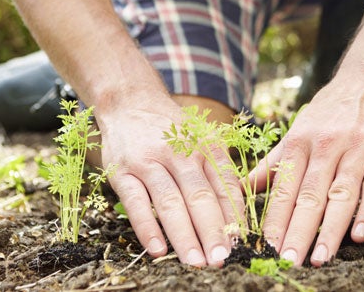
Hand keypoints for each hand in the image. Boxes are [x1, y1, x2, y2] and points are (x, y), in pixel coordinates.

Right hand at [94, 95, 242, 266]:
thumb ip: (218, 172)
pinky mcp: (122, 171)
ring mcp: (149, 162)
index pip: (225, 185)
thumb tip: (237, 217)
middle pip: (200, 196)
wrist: (130, 102)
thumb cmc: (172, 130)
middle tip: (221, 259)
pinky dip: (147, 227)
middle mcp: (180, 153)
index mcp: (205, 146)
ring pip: (170, 202)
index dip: (234, 216)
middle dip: (213, 231)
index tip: (241, 243)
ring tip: (195, 261)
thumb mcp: (201, 140)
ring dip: (184, 235)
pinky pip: (135, 202)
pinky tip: (158, 250)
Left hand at [252, 70, 363, 265]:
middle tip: (288, 261)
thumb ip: (275, 161)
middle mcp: (326, 145)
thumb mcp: (299, 128)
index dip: (275, 220)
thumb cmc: (333, 106)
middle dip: (297, 231)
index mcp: (300, 142)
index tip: (265, 249)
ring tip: (320, 258)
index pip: (284, 188)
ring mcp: (357, 148)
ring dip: (331, 229)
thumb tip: (242, 188)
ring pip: (341, 193)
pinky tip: (360, 234)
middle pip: (309, 195)